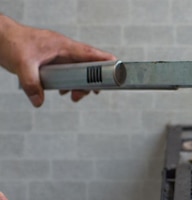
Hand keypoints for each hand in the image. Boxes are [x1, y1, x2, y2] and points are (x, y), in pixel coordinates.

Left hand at [0, 14, 115, 106]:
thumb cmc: (11, 42)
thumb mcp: (22, 65)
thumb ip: (32, 85)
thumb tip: (39, 102)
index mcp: (63, 46)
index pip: (91, 54)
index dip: (106, 62)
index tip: (117, 72)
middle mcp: (63, 50)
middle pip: (87, 66)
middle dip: (91, 81)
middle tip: (89, 94)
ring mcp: (58, 55)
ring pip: (77, 71)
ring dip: (78, 84)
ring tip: (73, 96)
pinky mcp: (51, 60)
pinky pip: (66, 72)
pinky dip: (67, 82)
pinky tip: (61, 90)